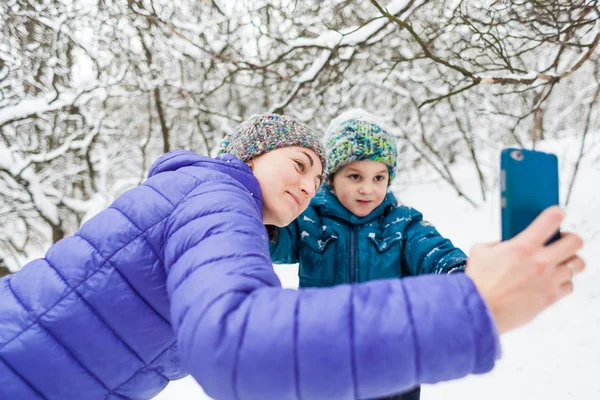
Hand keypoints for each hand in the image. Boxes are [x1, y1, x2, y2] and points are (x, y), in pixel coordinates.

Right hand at [466, 206, 584, 333]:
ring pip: (578, 264)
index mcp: (523, 246)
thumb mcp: (480, 252)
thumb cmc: (479, 283)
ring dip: (569, 260)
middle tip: (562, 241)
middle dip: (571, 238)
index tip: (557, 214)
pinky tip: (551, 280)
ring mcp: (549, 279)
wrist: (481, 309)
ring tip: (559, 262)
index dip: (557, 213)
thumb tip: (505, 244)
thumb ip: (497, 244)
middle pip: (575, 241)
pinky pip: (570, 285)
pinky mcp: (551, 297)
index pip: (551, 219)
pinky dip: (563, 282)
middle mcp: (541, 261)